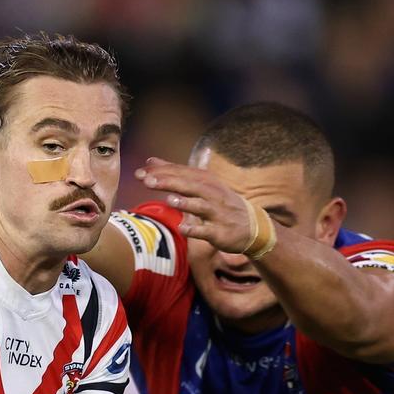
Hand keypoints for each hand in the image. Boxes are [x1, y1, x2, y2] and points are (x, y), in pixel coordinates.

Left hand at [135, 158, 257, 254]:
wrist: (253, 227)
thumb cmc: (220, 204)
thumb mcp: (201, 185)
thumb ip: (176, 174)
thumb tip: (150, 161)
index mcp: (206, 182)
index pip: (182, 173)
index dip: (162, 172)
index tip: (140, 171)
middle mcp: (212, 194)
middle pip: (189, 186)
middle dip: (169, 182)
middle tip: (147, 181)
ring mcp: (217, 213)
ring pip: (200, 206)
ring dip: (185, 203)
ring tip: (169, 200)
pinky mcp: (220, 232)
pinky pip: (206, 231)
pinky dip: (195, 230)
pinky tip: (182, 229)